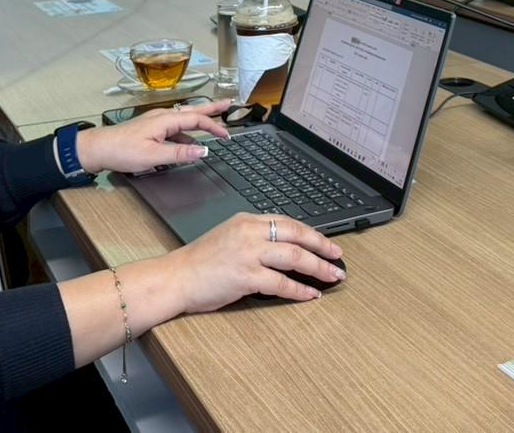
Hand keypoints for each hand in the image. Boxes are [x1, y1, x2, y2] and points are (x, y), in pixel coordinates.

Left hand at [75, 101, 232, 175]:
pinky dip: (188, 130)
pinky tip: (190, 139)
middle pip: (193, 111)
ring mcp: (156, 122)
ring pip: (185, 118)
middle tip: (229, 104)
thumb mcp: (153, 155)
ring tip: (215, 119)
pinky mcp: (151, 129)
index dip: (214, 127)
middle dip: (212, 108)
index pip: (197, 119)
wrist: (98, 148)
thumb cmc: (122, 150)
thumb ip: (180, 152)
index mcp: (165, 119)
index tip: (227, 136)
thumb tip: (203, 150)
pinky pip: (175, 127)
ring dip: (201, 119)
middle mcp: (163, 116)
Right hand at [166, 212, 344, 309]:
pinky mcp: (245, 276)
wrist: (175, 277)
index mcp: (247, 220)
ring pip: (295, 257)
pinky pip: (281, 283)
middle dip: (323, 246)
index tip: (326, 243)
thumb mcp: (228, 236)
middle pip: (297, 235)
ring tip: (333, 277)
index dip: (312, 233)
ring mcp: (248, 253)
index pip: (288, 222)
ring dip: (318, 268)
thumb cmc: (199, 262)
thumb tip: (284, 248)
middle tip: (338, 257)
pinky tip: (311, 294)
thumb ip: (254, 237)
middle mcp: (250, 232)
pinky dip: (299, 289)